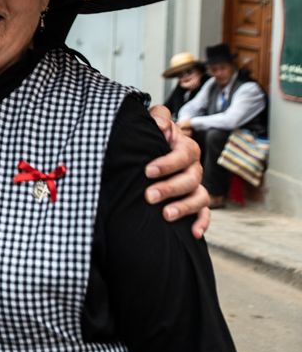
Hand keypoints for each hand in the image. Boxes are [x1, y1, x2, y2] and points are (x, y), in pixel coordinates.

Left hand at [144, 105, 208, 238]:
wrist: (152, 152)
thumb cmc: (152, 137)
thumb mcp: (153, 123)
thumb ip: (158, 118)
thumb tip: (160, 125)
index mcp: (186, 148)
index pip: (182, 155)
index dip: (167, 163)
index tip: (147, 171)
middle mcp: (194, 167)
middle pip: (191, 179)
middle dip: (170, 188)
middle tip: (149, 196)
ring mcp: (196, 185)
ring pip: (199, 197)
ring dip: (184, 207)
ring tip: (165, 215)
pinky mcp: (195, 202)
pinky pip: (205, 213)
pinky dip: (202, 223)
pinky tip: (193, 233)